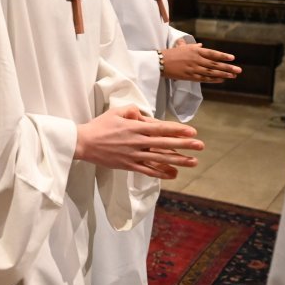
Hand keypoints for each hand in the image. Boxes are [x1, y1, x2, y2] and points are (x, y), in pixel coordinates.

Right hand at [74, 105, 203, 178]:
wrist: (83, 143)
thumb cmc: (99, 126)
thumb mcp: (115, 112)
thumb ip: (131, 110)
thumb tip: (144, 115)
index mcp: (134, 127)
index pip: (160, 128)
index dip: (177, 129)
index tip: (192, 131)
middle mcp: (136, 141)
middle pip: (164, 143)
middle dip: (184, 144)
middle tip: (200, 145)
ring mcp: (133, 155)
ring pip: (160, 158)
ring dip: (178, 160)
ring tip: (193, 161)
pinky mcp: (128, 165)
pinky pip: (147, 170)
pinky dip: (160, 173)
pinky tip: (173, 174)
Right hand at [161, 43, 240, 82]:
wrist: (161, 62)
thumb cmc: (171, 53)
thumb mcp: (183, 47)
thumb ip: (194, 46)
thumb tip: (202, 46)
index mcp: (195, 51)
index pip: (212, 53)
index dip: (223, 56)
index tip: (232, 58)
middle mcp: (196, 59)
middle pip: (215, 64)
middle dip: (227, 67)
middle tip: (238, 70)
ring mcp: (194, 68)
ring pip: (211, 72)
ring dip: (223, 74)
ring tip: (233, 76)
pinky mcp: (190, 76)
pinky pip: (204, 79)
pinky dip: (213, 80)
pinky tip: (221, 80)